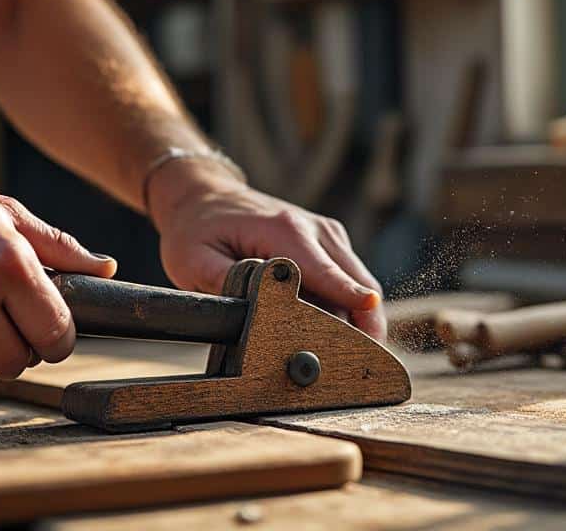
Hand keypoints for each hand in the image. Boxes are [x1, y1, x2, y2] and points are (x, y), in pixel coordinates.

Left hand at [147, 160, 385, 340]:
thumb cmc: (198, 229)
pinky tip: (338, 333)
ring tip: (350, 358)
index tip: (372, 332)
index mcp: (284, 231)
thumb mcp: (193, 259)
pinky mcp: (330, 242)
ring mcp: (327, 233)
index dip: (351, 303)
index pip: (328, 274)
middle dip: (365, 326)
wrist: (205, 196)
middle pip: (358, 283)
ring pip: (362, 283)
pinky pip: (352, 278)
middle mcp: (314, 229)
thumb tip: (255, 311)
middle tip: (357, 368)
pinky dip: (352, 306)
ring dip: (362, 319)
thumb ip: (225, 284)